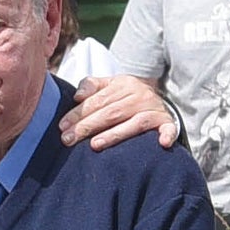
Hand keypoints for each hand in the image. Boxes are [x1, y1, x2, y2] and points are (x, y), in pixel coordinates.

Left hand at [58, 73, 179, 150]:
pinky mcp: (167, 121)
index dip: (78, 113)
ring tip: (95, 145)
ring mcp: (154, 109)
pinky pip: (167, 128)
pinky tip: (161, 143)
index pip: (98, 100)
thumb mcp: (109, 86)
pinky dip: (166, 134)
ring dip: (114, 134)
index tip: (62, 126)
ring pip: (134, 123)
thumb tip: (77, 96)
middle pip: (111, 112)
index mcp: (123, 84)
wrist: (158, 100)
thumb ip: (92, 86)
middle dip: (87, 126)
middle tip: (68, 139)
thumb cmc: (125, 97)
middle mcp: (140, 95)